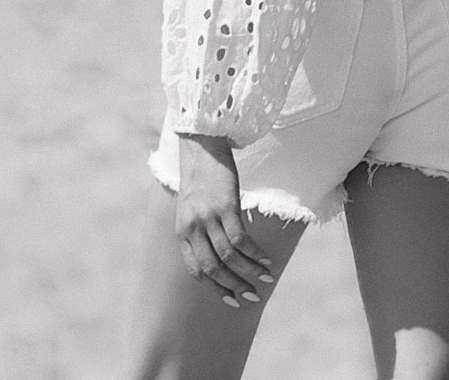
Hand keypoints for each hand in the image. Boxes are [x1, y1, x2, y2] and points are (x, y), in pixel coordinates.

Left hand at [173, 134, 275, 308]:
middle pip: (213, 268)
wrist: (201, 149)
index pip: (197, 271)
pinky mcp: (225, 206)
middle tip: (252, 296)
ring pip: (228, 256)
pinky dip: (253, 251)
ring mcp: (208, 218)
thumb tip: (220, 252)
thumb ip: (201, 231)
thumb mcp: (192, 209)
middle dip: (233, 285)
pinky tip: (265, 257)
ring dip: (248, 271)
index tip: (232, 299)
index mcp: (182, 234)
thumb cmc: (201, 179)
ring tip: (265, 278)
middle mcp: (192, 230)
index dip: (215, 288)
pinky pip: (239, 237)